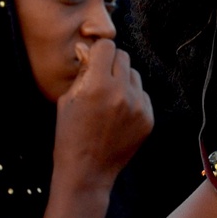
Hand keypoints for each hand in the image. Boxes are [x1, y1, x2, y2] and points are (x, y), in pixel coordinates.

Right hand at [54, 39, 153, 186]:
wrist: (88, 170)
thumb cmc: (70, 134)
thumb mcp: (67, 100)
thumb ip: (83, 72)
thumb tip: (89, 49)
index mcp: (98, 85)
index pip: (107, 46)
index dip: (99, 51)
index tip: (94, 59)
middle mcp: (122, 93)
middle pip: (124, 58)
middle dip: (111, 63)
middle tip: (101, 78)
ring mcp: (139, 106)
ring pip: (135, 75)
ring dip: (123, 80)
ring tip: (109, 99)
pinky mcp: (149, 118)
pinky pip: (143, 95)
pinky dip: (132, 98)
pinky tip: (118, 114)